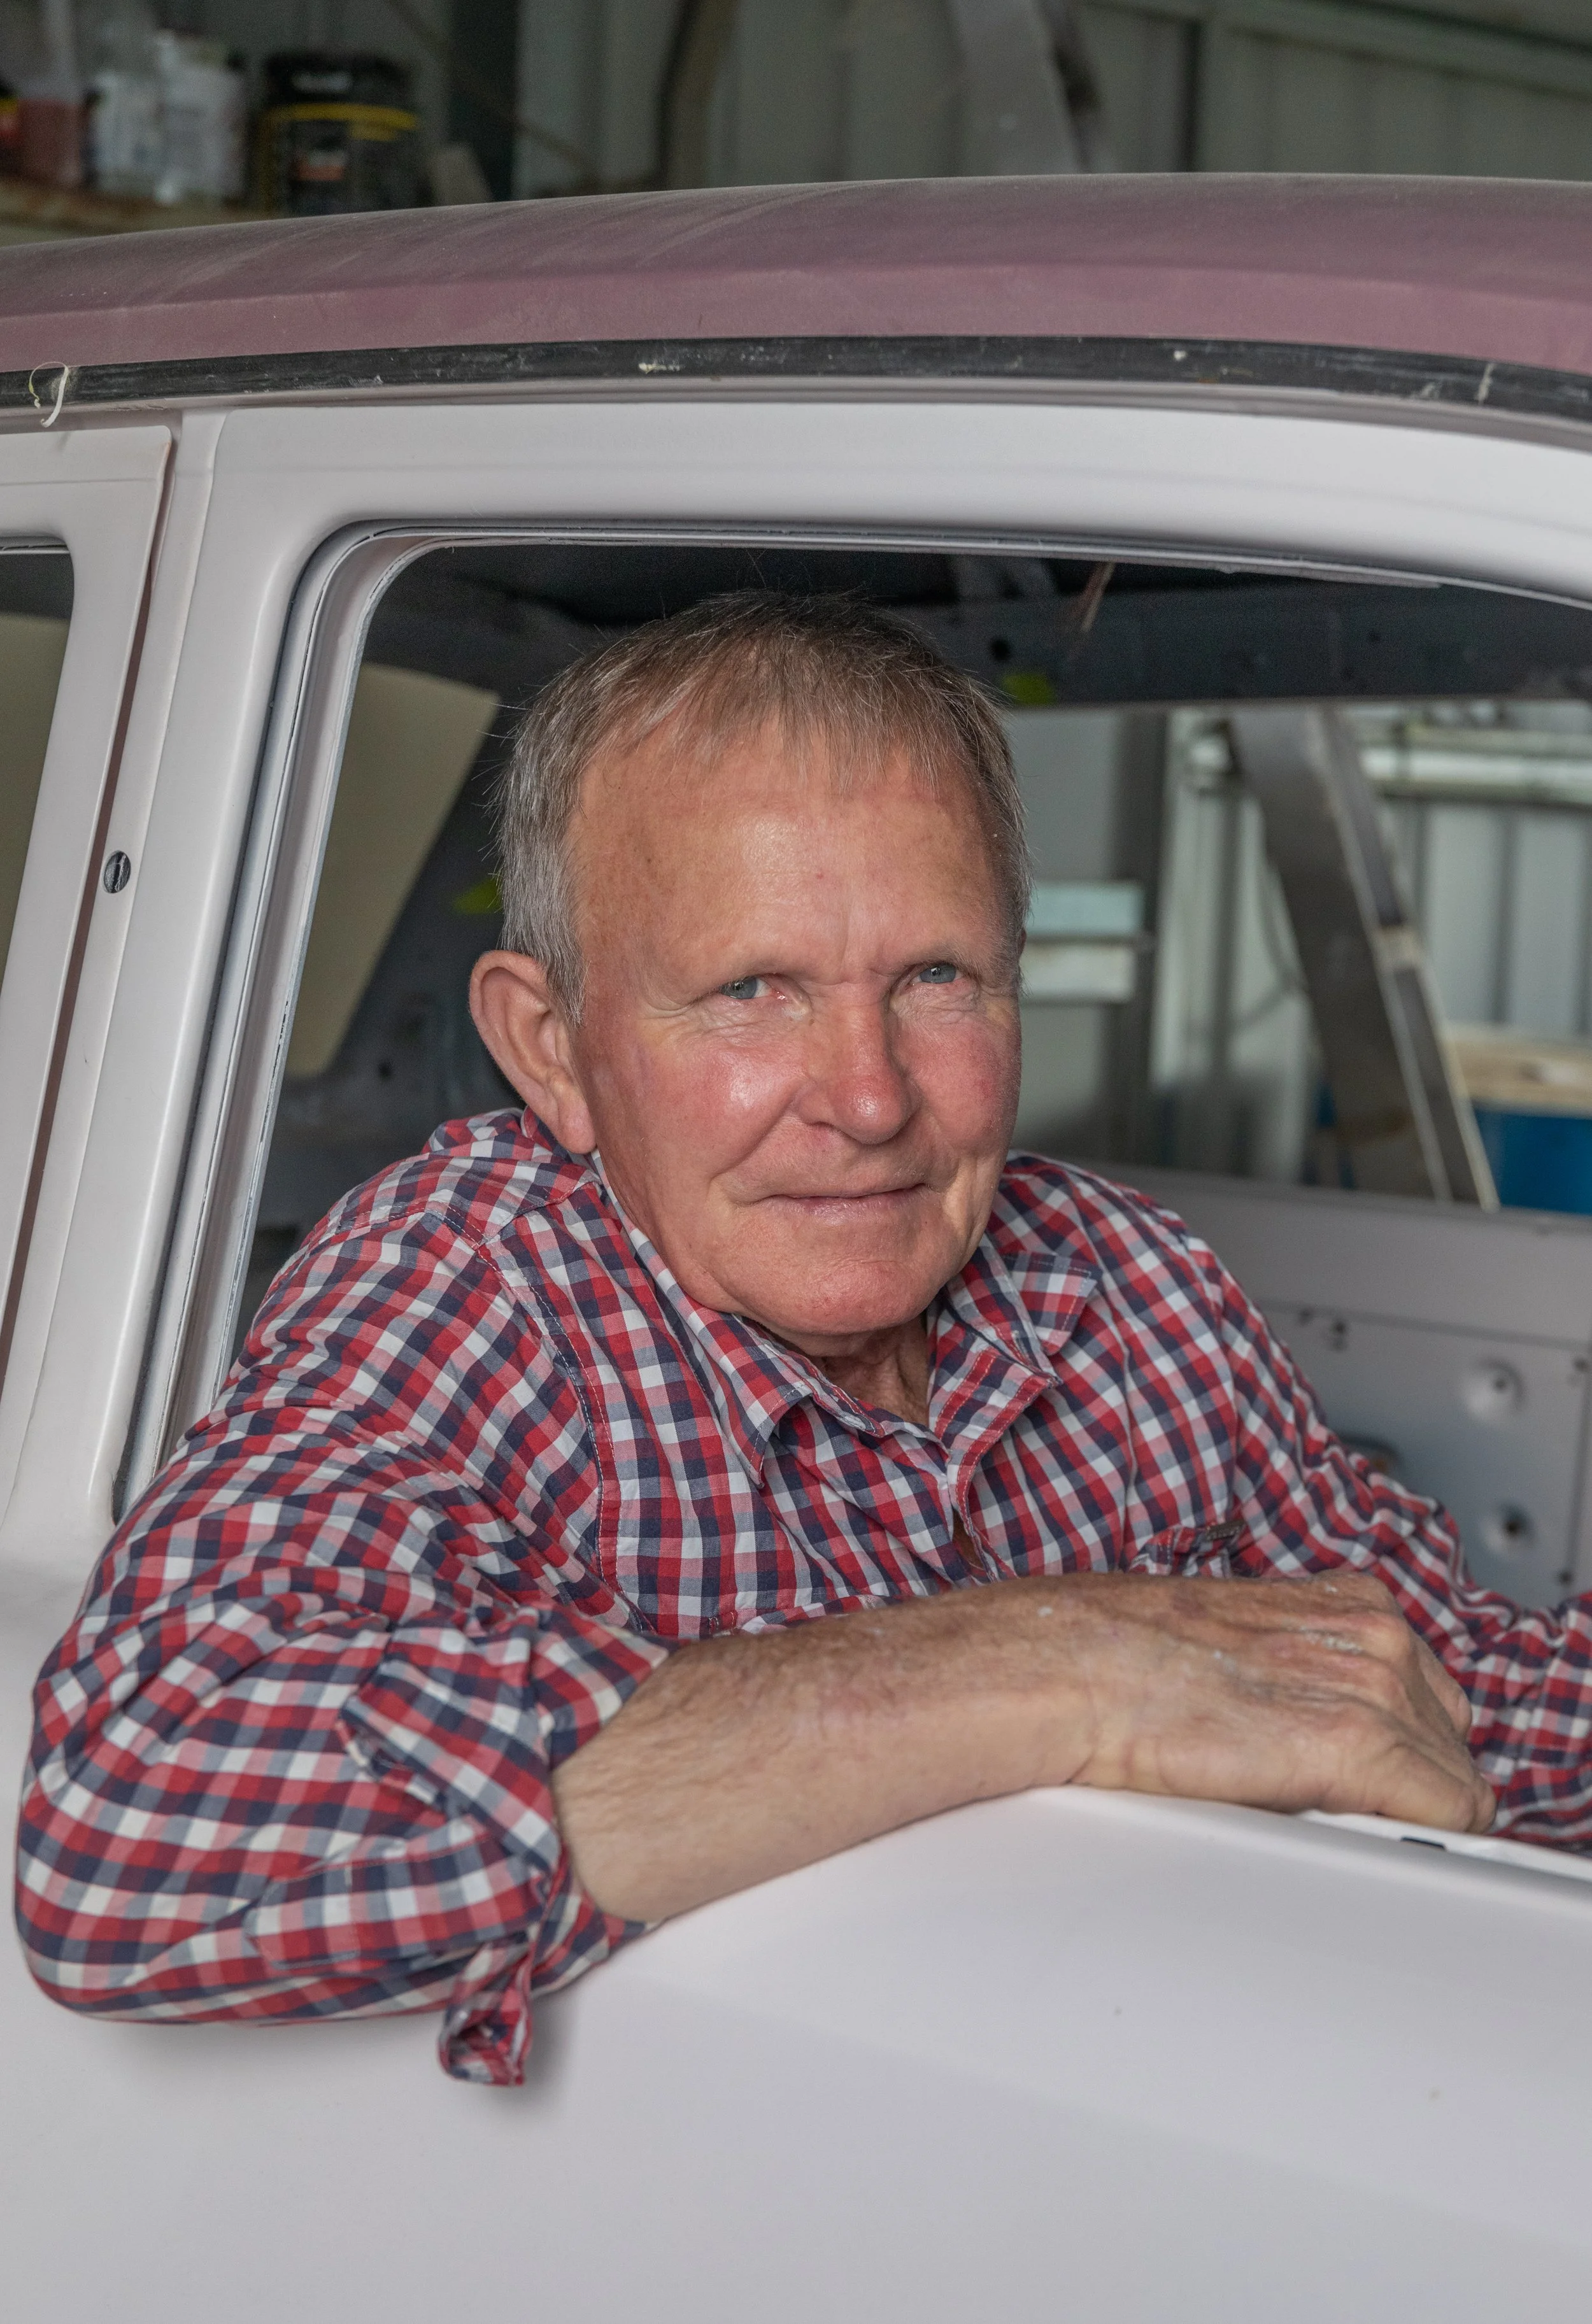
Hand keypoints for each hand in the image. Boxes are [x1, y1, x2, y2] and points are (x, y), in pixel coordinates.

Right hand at [1040, 1569, 1493, 1833]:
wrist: (1076, 1672)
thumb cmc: (1130, 1665)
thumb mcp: (1247, 1650)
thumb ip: (1309, 1678)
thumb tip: (1325, 1746)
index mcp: (1353, 1605)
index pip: (1433, 1702)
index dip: (1404, 1755)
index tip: (1371, 1788)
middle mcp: (1375, 1634)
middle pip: (1450, 1742)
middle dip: (1409, 1784)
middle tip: (1334, 1809)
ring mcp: (1374, 1686)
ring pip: (1454, 1785)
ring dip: (1404, 1815)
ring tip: (1320, 1821)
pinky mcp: (1355, 1745)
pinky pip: (1446, 1815)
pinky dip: (1410, 1843)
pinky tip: (1342, 1839)